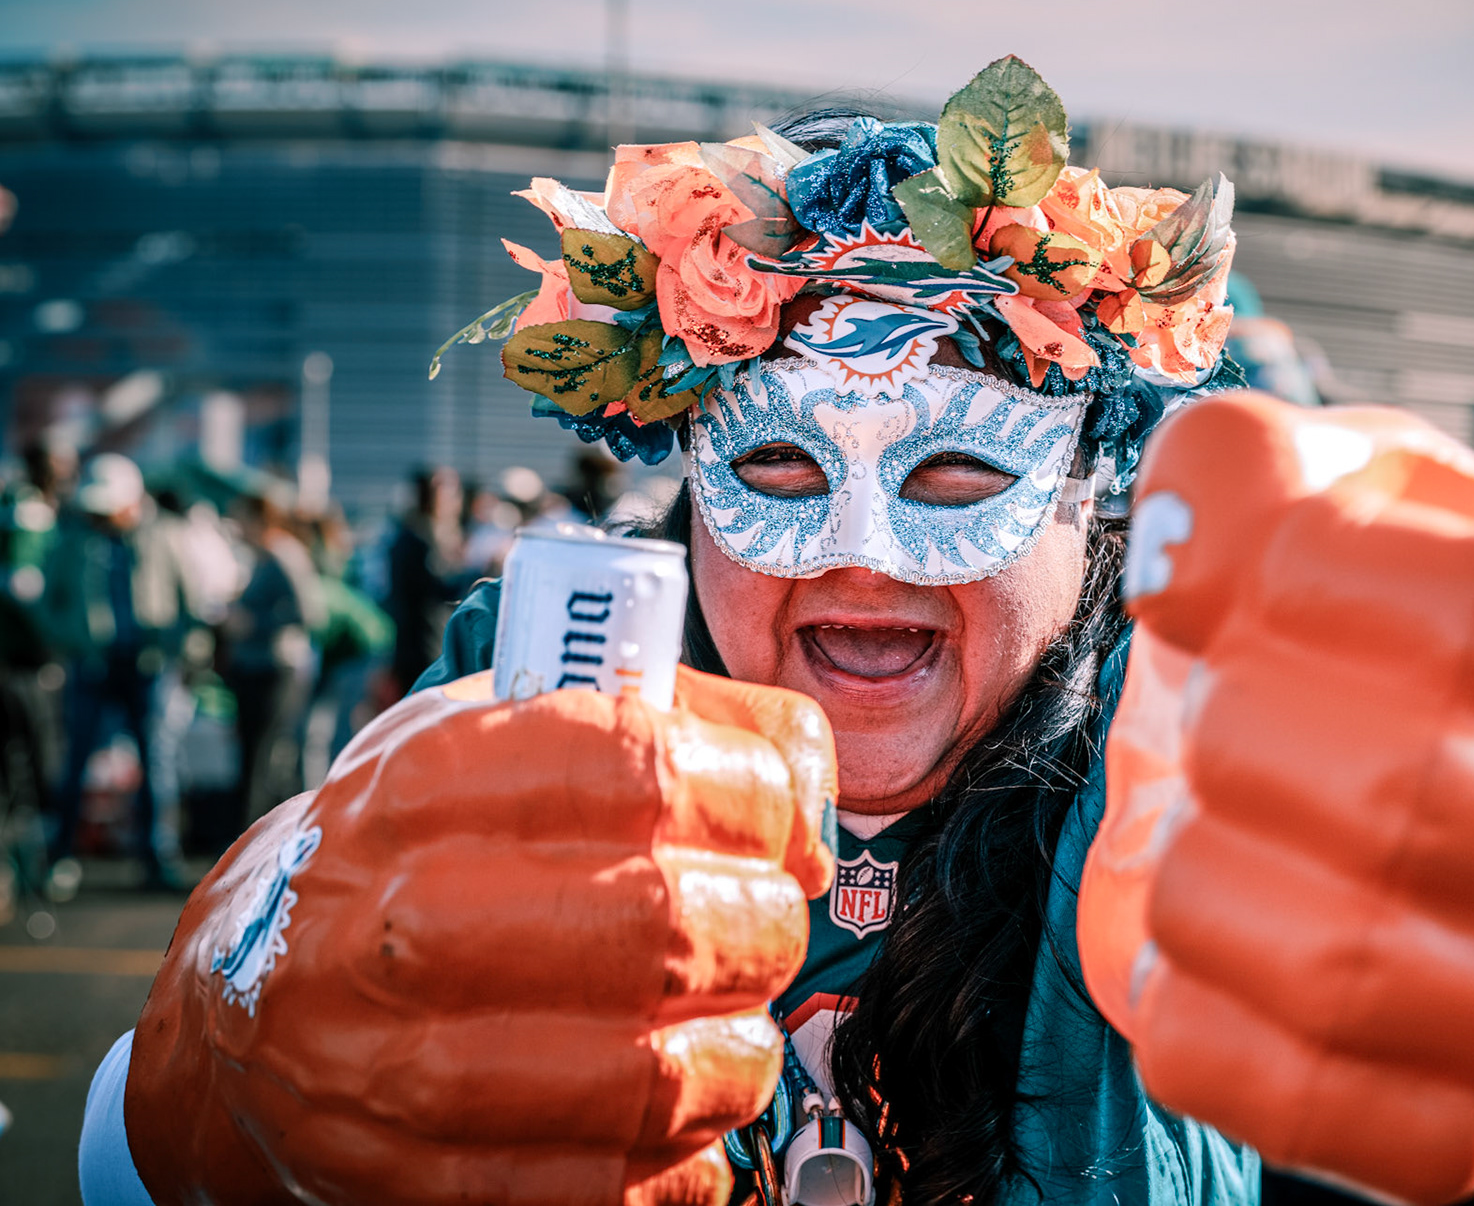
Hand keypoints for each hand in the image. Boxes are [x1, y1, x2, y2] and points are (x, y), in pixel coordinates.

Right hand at [127, 666, 835, 1205]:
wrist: (257, 987)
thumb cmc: (425, 843)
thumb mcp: (517, 726)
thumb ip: (688, 720)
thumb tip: (809, 808)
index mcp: (433, 780)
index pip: (652, 770)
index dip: (759, 801)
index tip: (776, 825)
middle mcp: (406, 919)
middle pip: (672, 926)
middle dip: (763, 929)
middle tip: (760, 927)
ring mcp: (402, 1066)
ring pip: (659, 1074)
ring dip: (741, 1051)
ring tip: (730, 1021)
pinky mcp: (422, 1183)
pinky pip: (619, 1188)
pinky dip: (690, 1156)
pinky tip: (682, 1110)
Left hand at [1080, 394, 1473, 1203]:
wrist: (1305, 790)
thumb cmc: (1322, 631)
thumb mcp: (1302, 494)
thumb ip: (1235, 467)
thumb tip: (1182, 562)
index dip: (1325, 581)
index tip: (1253, 584)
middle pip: (1404, 793)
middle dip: (1239, 736)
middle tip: (1209, 717)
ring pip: (1338, 967)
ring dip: (1197, 877)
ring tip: (1193, 830)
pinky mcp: (1463, 1130)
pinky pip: (1296, 1103)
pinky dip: (1190, 1017)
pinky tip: (1191, 950)